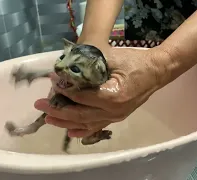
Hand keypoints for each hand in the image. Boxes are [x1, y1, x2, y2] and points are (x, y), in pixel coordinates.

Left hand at [34, 44, 168, 137]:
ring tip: (48, 118)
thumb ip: (89, 65)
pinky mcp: (116, 118)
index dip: (64, 90)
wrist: (156, 71)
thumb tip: (67, 70)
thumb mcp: (112, 57)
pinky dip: (82, 130)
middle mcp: (113, 112)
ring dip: (65, 122)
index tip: (52, 81)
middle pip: (79, 114)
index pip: (81, 97)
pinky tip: (70, 132)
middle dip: (57, 110)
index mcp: (112, 96)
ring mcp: (115, 117)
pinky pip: (97, 127)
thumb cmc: (135, 61)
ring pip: (86, 123)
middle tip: (40, 105)